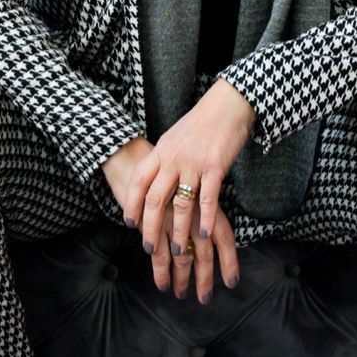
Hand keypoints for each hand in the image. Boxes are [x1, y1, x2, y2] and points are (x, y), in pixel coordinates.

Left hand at [100, 80, 255, 300]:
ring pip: (181, 204)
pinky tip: (202, 234)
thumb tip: (153, 179)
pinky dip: (204, 218)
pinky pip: (207, 198)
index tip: (129, 223)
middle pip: (155, 199)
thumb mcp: (174, 138)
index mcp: (161, 151)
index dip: (131, 204)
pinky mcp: (215, 167)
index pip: (138, 182)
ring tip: (178, 250)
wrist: (227, 105)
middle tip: (149, 248)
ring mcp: (193, 163)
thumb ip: (164, 159)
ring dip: (178, 230)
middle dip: (150, 227)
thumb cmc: (202, 123)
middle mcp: (173, 158)